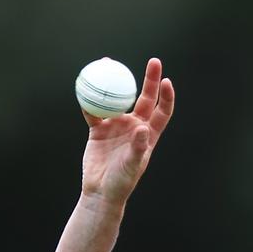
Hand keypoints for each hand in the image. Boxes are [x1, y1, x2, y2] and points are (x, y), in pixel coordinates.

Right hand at [80, 57, 175, 206]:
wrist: (101, 190)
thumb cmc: (122, 181)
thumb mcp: (133, 165)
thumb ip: (138, 147)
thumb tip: (143, 127)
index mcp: (148, 134)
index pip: (162, 111)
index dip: (166, 96)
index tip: (166, 80)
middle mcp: (134, 126)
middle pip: (145, 98)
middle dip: (150, 79)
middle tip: (153, 61)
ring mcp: (116, 126)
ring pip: (117, 99)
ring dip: (115, 82)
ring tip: (110, 63)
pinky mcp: (98, 130)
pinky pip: (93, 111)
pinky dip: (88, 100)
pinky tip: (85, 85)